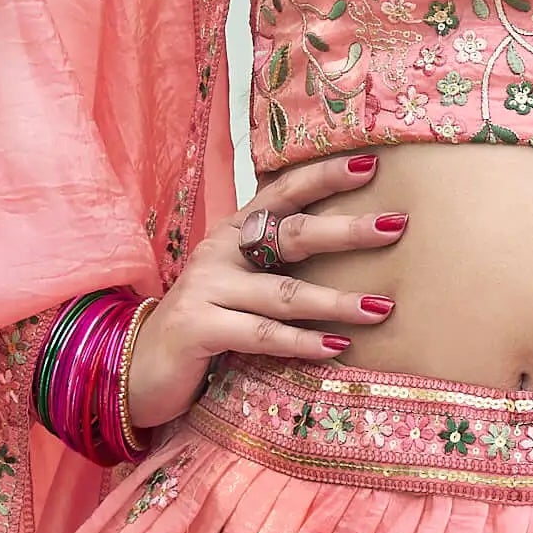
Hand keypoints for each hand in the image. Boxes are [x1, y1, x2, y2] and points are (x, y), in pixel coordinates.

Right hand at [121, 153, 407, 432]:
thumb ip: (277, 264)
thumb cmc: (205, 322)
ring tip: (381, 307)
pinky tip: (337, 347)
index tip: (370, 166)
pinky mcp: (198, 328)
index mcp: (234, 232)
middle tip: (396, 226)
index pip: (283, 194)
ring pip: (284, 293)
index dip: (324, 177)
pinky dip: (302, 342)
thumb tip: (351, 248)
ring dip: (337, 301)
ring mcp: (206, 288)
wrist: (136, 366)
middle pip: (292, 234)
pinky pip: (261, 334)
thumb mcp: (240, 283)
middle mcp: (220, 252)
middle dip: (346, 230)